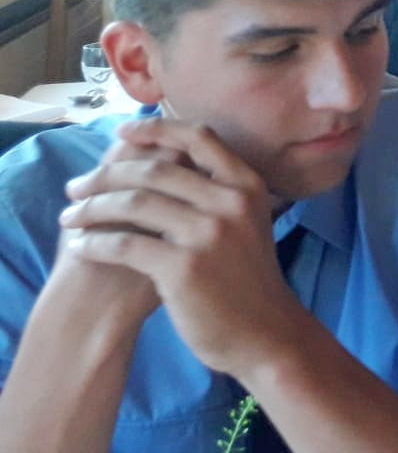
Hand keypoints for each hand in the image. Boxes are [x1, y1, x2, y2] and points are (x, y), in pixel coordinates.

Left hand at [59, 118, 306, 378]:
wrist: (263, 332)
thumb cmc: (247, 279)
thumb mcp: (248, 222)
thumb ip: (218, 192)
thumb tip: (168, 162)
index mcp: (247, 184)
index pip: (198, 138)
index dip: (157, 129)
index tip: (123, 132)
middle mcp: (230, 201)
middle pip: (155, 169)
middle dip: (106, 175)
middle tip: (76, 187)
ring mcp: (208, 233)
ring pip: (134, 203)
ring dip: (92, 208)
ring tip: (70, 217)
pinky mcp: (183, 267)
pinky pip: (124, 245)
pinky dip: (95, 244)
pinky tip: (81, 247)